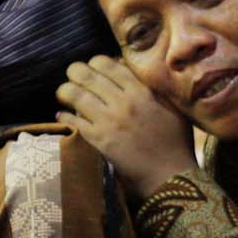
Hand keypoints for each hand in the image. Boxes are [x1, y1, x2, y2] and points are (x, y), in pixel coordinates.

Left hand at [55, 55, 196, 199]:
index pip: (107, 63)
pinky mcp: (100, 141)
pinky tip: (62, 115)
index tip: (93, 68)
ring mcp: (109, 121)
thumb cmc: (175, 140)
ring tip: (64, 93)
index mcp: (140, 90)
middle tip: (72, 75)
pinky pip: (74, 122)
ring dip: (65, 91)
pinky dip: (65, 116)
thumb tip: (129, 71)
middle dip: (74, 71)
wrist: (170, 174)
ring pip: (76, 95)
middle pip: (87, 75)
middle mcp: (122, 102)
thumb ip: (151, 87)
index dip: (95, 62)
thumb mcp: (171, 106)